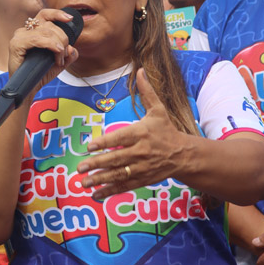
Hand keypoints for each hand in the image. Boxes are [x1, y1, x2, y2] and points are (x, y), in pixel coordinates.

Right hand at [8, 8, 78, 89]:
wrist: (28, 88)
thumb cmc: (39, 74)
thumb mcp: (59, 63)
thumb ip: (68, 55)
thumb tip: (72, 48)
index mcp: (33, 31)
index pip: (45, 15)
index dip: (57, 14)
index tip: (69, 19)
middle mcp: (24, 31)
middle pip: (50, 25)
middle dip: (63, 39)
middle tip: (63, 56)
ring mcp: (19, 37)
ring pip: (46, 32)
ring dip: (58, 45)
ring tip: (59, 59)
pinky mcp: (16, 44)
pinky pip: (37, 39)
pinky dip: (50, 44)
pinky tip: (56, 52)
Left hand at [77, 69, 187, 199]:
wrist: (183, 154)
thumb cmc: (167, 130)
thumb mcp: (158, 109)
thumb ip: (147, 91)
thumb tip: (140, 70)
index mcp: (141, 133)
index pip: (120, 138)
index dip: (105, 143)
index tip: (90, 147)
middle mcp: (140, 151)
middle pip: (116, 158)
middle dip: (97, 164)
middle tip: (80, 167)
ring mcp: (141, 167)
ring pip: (118, 174)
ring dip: (99, 179)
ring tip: (83, 182)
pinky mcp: (142, 179)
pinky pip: (124, 186)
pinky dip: (109, 191)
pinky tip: (95, 194)